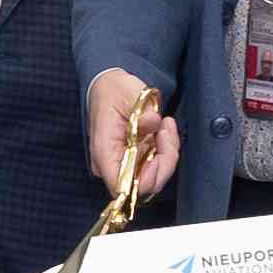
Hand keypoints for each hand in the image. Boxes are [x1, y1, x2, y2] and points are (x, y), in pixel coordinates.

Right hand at [87, 69, 180, 203]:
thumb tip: (153, 122)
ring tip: (164, 124)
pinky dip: (166, 150)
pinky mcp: (136, 160)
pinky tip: (163, 128)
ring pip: (155, 176)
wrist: (111, 86)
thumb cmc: (114, 91)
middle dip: (164, 160)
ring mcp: (125, 164)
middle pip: (144, 185)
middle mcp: (112, 164)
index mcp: (104, 151)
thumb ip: (141, 110)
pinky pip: (158, 166)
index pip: (122, 186)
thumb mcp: (128, 93)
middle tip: (166, 130)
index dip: (145, 180)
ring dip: (167, 152)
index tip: (158, 155)